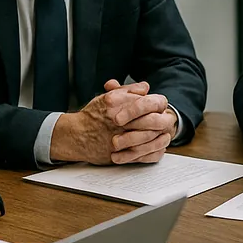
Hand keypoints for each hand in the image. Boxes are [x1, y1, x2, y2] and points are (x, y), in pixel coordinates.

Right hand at [50, 81, 164, 163]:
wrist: (76, 135)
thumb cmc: (93, 115)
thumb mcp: (109, 97)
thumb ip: (129, 90)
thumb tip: (146, 88)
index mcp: (118, 103)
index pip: (149, 102)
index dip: (159, 104)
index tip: (160, 107)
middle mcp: (118, 120)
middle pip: (153, 120)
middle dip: (163, 121)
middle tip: (167, 121)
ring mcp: (119, 138)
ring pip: (150, 137)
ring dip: (160, 136)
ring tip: (164, 134)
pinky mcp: (119, 154)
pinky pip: (144, 155)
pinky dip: (153, 151)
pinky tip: (157, 147)